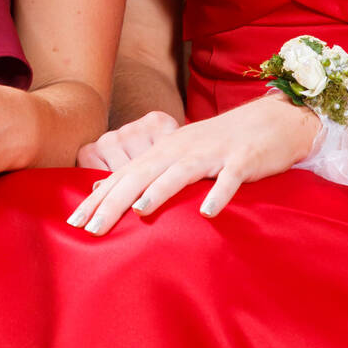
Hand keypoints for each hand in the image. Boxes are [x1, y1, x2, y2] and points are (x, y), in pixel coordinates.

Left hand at [67, 95, 321, 236]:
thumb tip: (102, 187)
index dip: (99, 198)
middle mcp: (182, 149)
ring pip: (180, 172)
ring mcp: (213, 153)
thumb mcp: (178, 154)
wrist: (274, 119)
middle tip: (91, 228)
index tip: (73, 222)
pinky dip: (219, 193)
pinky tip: (208, 212)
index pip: (124, 175)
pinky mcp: (243, 159)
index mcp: (164, 150)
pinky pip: (229, 178)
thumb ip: (143, 171)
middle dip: (115, 201)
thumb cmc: (221, 143)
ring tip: (139, 211)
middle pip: (142, 174)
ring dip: (159, 191)